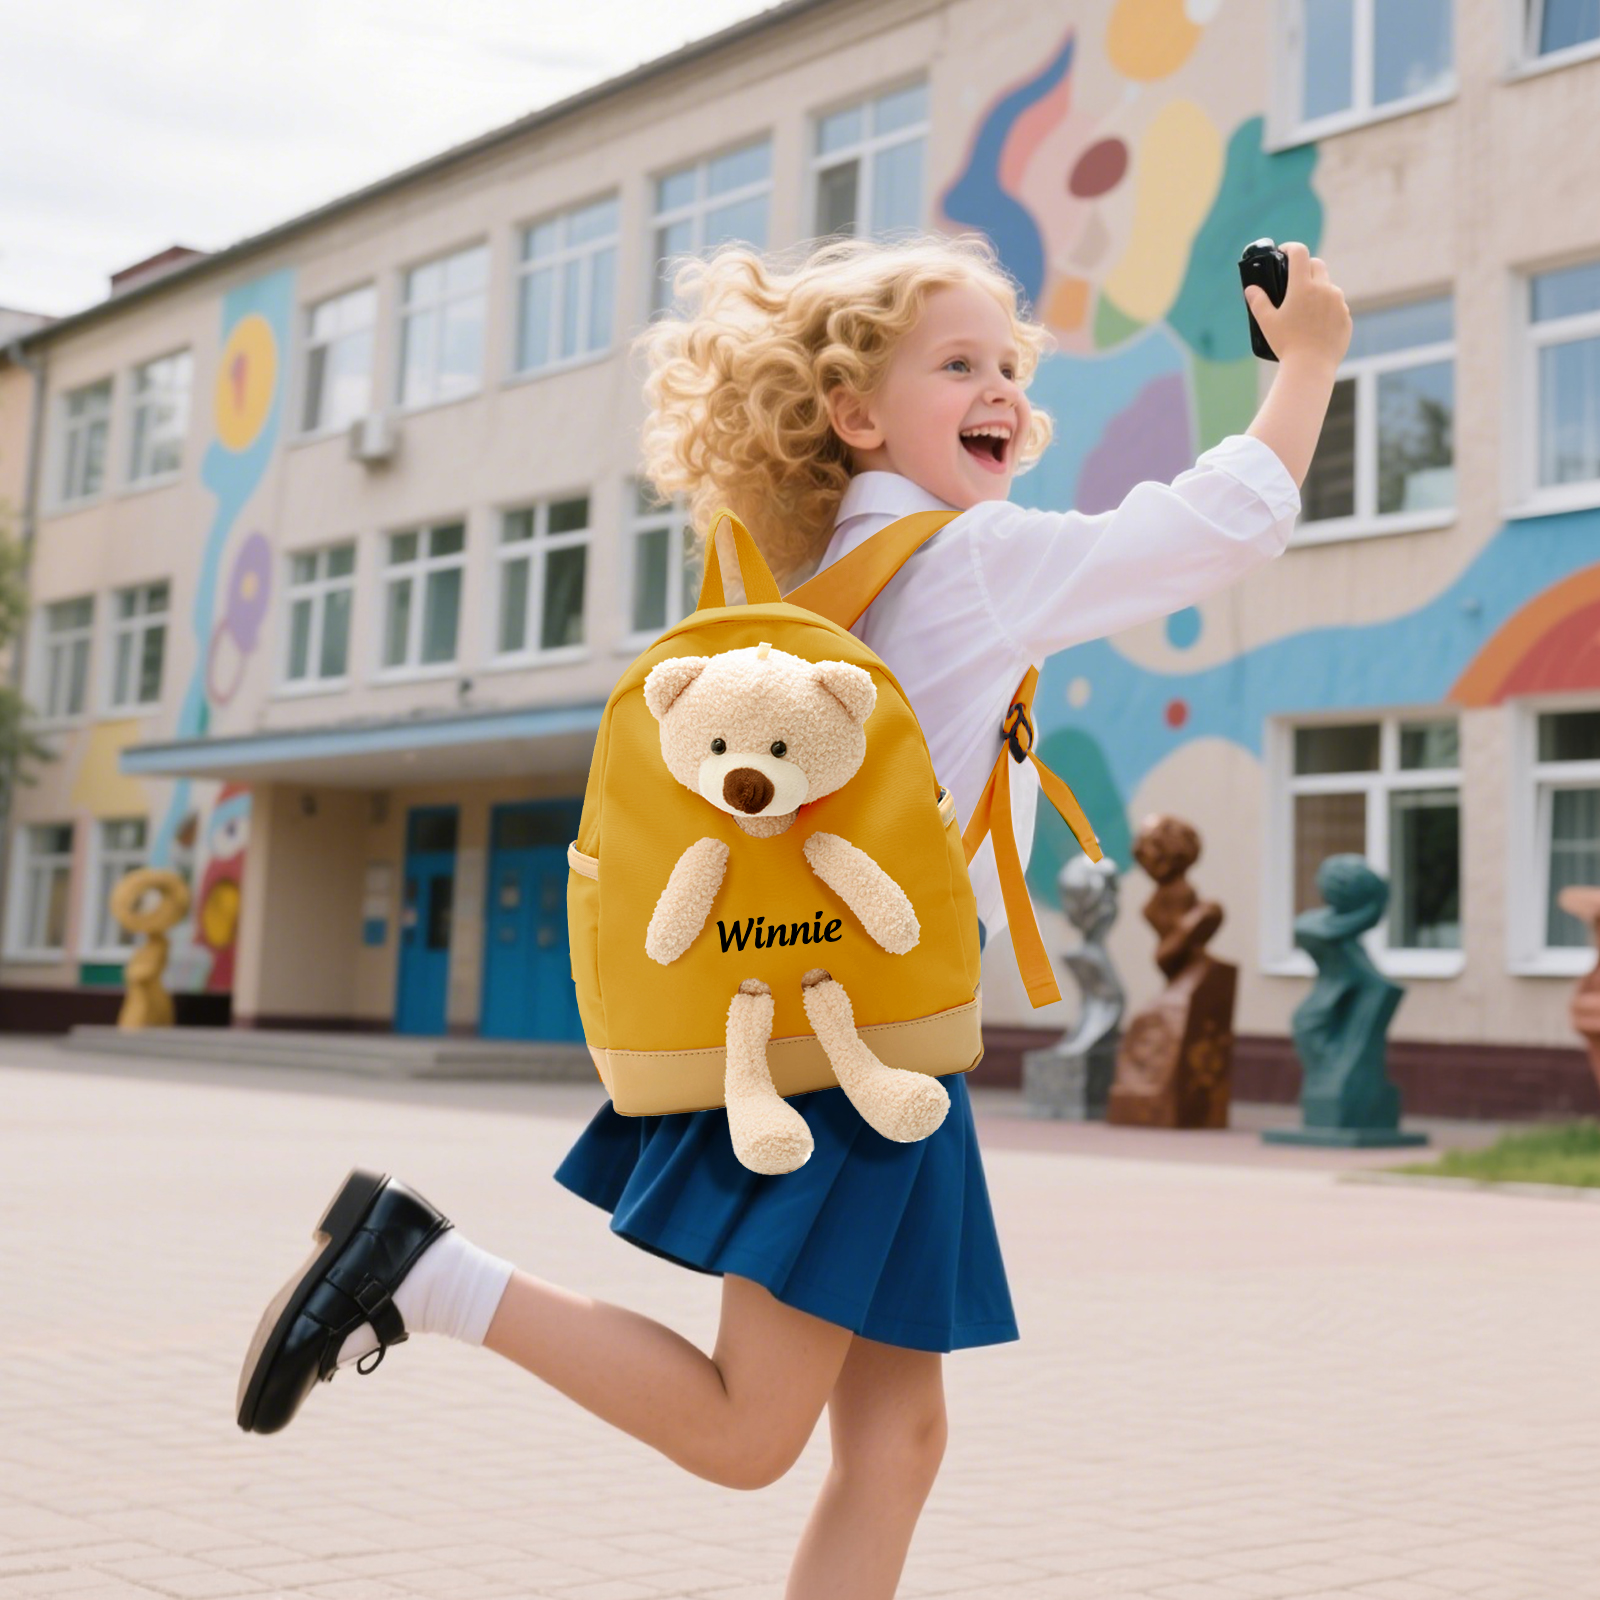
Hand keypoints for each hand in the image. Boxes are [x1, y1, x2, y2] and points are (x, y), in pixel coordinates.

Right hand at [1244, 241, 1350, 371]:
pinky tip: (1316, 324)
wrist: (1311, 366)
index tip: (1284, 252)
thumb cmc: (1287, 344)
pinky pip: (1337, 305)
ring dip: (1318, 289)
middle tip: (1294, 279)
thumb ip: (1258, 302)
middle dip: (1305, 267)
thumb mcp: (1267, 323)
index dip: (1291, 248)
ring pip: (1328, 286)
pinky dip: (1327, 308)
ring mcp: (1338, 302)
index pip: (1299, 253)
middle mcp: (1324, 289)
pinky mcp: (1345, 316)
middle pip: (1317, 265)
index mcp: (1303, 286)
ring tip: (1305, 307)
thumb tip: (1251, 289)